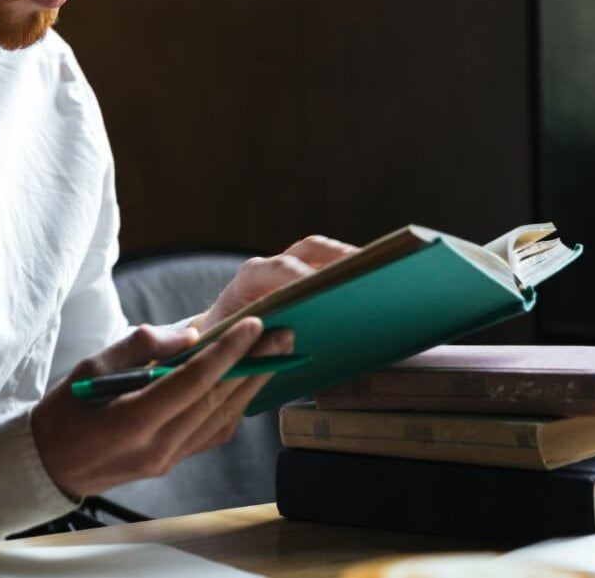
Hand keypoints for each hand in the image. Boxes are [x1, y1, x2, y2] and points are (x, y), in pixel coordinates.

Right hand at [31, 317, 293, 499]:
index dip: (228, 351)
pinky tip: (248, 382)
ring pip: (222, 419)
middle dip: (254, 365)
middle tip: (283, 334)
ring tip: (275, 354)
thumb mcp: (91, 367)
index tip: (254, 324)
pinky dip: (234, 405)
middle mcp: (158, 447)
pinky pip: (213, 433)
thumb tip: (189, 334)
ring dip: (252, 385)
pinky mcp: (172, 462)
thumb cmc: (66, 411)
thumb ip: (140, 346)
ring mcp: (168, 459)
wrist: (49, 464)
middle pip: (218, 401)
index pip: (194, 382)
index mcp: (134, 422)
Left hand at [191, 235, 357, 331]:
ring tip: (381, 276)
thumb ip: (248, 343)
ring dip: (351, 260)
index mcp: (250, 278)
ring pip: (322, 254)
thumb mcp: (228, 345)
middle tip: (370, 269)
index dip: (307, 275)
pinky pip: (326, 268)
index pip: (282, 267)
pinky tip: (368, 288)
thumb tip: (273, 340)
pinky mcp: (298, 280)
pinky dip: (347, 274)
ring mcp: (287, 271)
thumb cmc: (221, 343)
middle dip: (341, 255)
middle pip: (311, 249)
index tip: (330, 290)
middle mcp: (270, 267)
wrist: (212, 338)